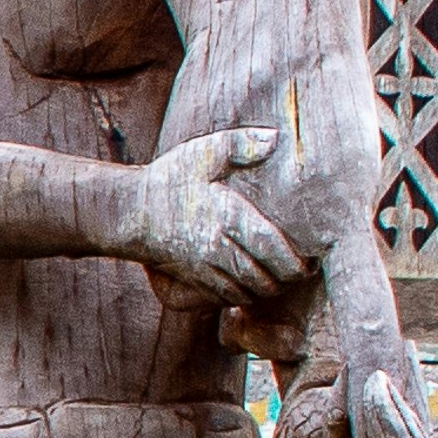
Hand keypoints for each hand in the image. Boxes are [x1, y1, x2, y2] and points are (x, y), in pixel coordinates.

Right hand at [114, 124, 313, 307]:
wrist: (127, 213)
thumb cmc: (167, 180)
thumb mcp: (202, 153)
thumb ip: (240, 145)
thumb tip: (276, 138)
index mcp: (227, 217)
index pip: (273, 249)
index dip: (297, 263)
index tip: (310, 260)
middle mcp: (217, 248)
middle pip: (265, 279)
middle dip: (287, 280)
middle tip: (301, 270)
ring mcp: (204, 268)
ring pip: (248, 292)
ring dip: (267, 289)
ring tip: (280, 277)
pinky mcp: (193, 280)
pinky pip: (227, 299)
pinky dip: (245, 296)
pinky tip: (252, 283)